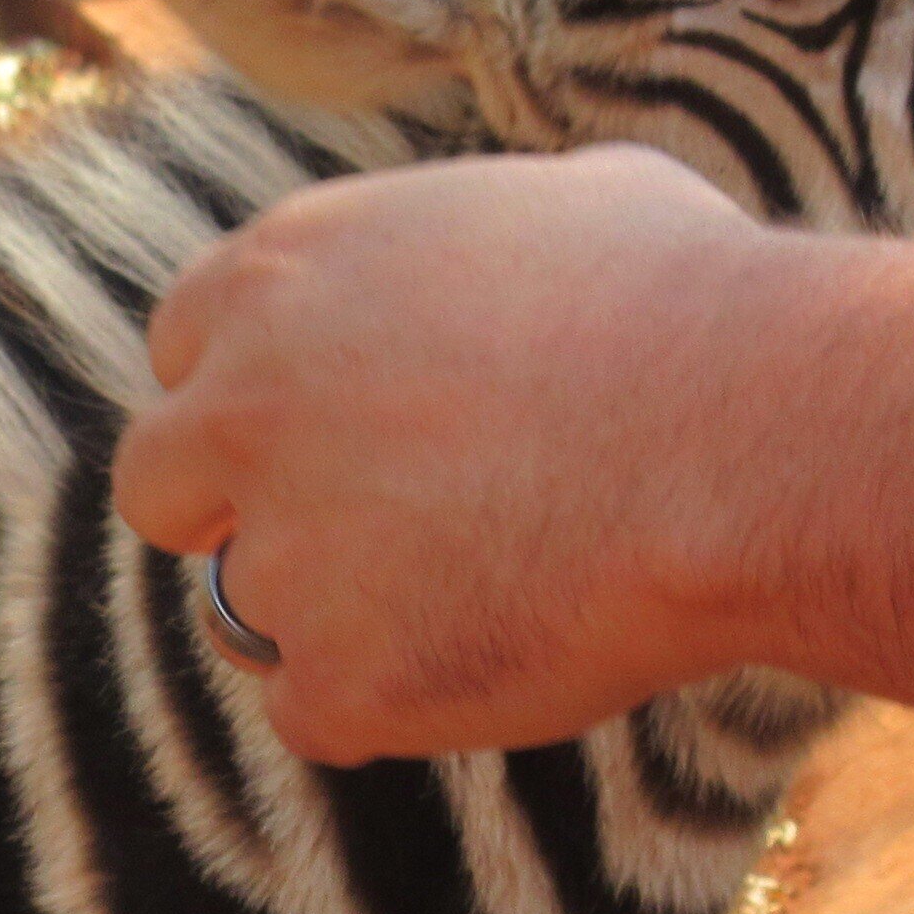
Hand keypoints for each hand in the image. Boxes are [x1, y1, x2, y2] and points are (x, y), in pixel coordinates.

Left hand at [115, 146, 790, 761]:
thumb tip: (518, 244)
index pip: (183, 351)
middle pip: (160, 488)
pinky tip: (501, 653)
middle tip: (368, 534)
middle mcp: (239, 410)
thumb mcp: (576, 199)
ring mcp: (277, 555)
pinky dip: (394, 703)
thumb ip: (477, 238)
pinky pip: (320, 714)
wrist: (752, 439)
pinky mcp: (336, 680)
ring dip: (337, 614)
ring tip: (485, 591)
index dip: (258, 399)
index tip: (336, 431)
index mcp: (278, 278)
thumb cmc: (696, 304)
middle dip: (238, 513)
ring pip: (247, 614)